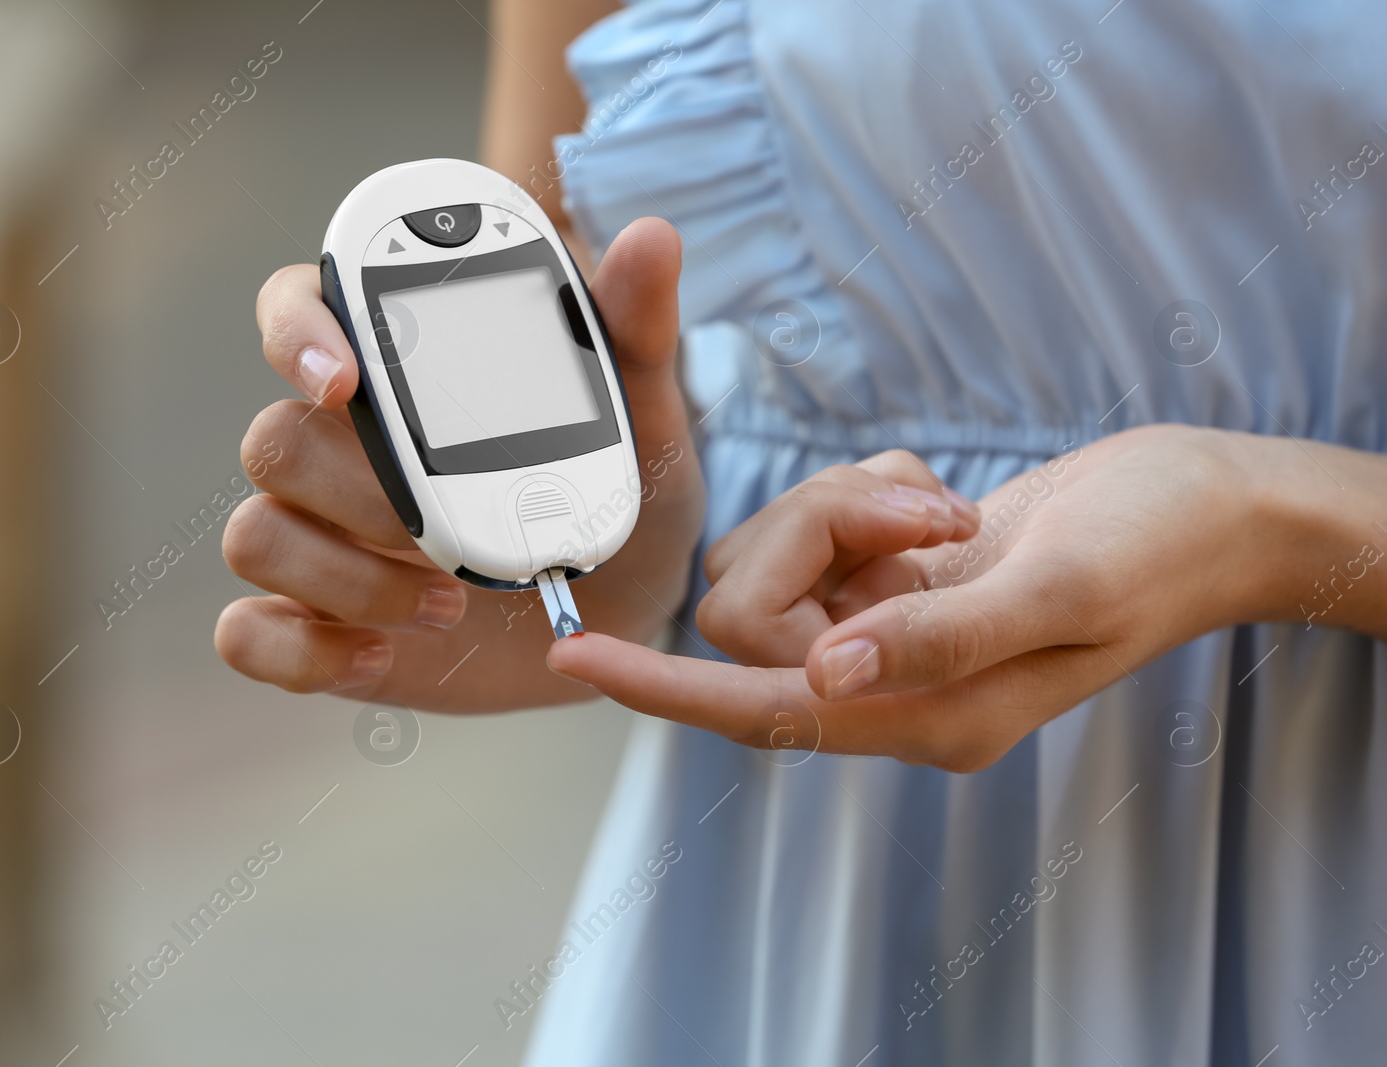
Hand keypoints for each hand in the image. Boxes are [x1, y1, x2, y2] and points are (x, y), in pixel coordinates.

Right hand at [215, 218, 704, 710]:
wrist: (628, 604)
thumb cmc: (615, 483)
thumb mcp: (639, 411)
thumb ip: (633, 329)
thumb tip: (650, 239)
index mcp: (392, 372)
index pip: (295, 311)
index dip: (295, 334)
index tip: (344, 378)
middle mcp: (338, 449)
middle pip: (273, 440)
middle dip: (356, 494)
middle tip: (441, 531)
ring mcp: (322, 538)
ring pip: (256, 535)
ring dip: (343, 576)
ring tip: (448, 603)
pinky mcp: (322, 622)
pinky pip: (250, 634)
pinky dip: (299, 651)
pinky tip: (378, 655)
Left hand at [548, 425, 1336, 770]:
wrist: (1210, 510)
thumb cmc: (1157, 549)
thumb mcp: (1058, 587)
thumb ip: (937, 638)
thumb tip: (820, 679)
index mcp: (928, 717)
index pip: (762, 714)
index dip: (664, 691)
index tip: (580, 661)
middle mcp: (893, 688)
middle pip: (760, 613)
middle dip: (816, 533)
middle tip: (923, 511)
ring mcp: (891, 634)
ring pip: (779, 560)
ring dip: (844, 508)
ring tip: (945, 507)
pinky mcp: (895, 581)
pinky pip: (822, 525)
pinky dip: (867, 493)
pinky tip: (944, 501)